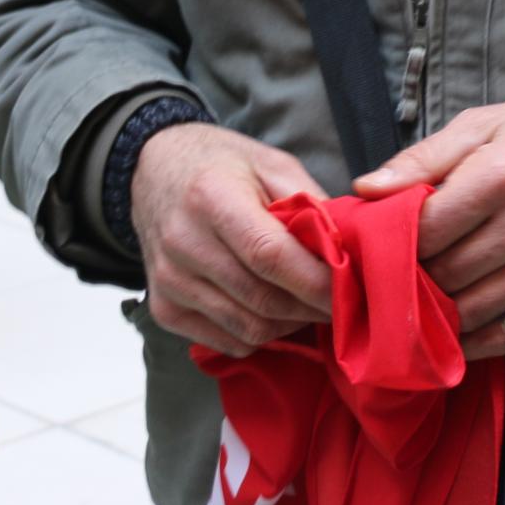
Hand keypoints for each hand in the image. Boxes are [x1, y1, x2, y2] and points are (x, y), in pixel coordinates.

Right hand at [129, 124, 332, 358]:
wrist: (154, 171)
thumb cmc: (220, 164)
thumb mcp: (270, 163)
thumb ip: (308, 203)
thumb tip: (345, 249)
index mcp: (211, 198)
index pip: (270, 255)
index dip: (315, 281)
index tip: (350, 289)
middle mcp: (184, 244)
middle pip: (262, 299)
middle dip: (311, 308)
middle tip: (341, 302)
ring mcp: (170, 282)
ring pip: (248, 329)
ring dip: (289, 324)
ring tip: (309, 304)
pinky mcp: (164, 309)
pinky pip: (227, 341)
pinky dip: (260, 334)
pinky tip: (274, 311)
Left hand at [357, 93, 504, 360]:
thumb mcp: (480, 125)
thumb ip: (421, 159)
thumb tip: (365, 190)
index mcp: (503, 175)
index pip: (428, 230)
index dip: (396, 240)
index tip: (383, 242)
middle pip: (448, 273)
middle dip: (413, 277)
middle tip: (394, 273)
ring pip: (474, 309)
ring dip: (439, 310)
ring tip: (420, 298)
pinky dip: (477, 337)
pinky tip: (455, 329)